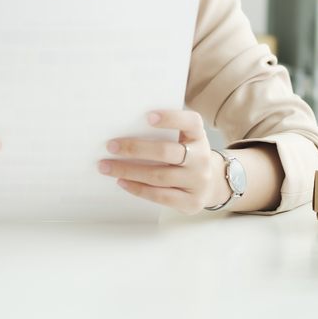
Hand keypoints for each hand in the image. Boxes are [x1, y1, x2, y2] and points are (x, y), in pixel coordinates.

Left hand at [98, 109, 228, 214]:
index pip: (190, 122)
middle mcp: (201, 157)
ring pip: (159, 176)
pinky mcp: (191, 202)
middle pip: (166, 151)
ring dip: (129, 171)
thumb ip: (165, 133)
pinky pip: (161, 196)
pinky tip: (122, 182)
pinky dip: (138, 189)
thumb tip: (124, 129)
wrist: (211, 184)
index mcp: (198, 136)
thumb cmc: (187, 156)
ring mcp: (198, 181)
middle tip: (110, 146)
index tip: (148, 116)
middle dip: (135, 148)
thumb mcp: (185, 139)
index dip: (171, 118)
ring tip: (106, 167)